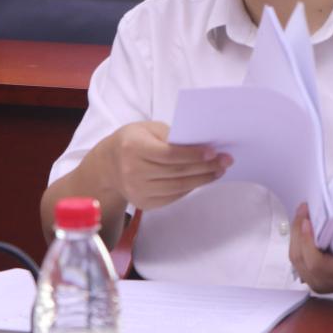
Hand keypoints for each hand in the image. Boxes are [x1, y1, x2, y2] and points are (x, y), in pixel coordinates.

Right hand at [109, 121, 230, 210]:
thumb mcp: (147, 129)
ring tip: (219, 171)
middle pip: (177, 172)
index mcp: (133, 148)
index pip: (169, 155)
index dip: (193, 154)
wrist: (107, 166)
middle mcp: (133, 172)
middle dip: (205, 167)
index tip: (213, 151)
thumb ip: (171, 135)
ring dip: (203, 179)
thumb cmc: (132, 141)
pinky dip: (190, 188)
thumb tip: (201, 144)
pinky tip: (202, 179)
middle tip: (226, 161)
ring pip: (178, 187)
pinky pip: (173, 196)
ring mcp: (137, 191)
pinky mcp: (144, 204)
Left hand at [288, 204, 332, 293]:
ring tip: (304, 216)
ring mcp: (319, 282)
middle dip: (298, 232)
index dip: (306, 239)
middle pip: (300, 258)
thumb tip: (313, 212)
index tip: (306, 219)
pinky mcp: (317, 277)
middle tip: (303, 210)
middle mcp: (326, 284)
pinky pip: (301, 260)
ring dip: (298, 236)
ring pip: (297, 258)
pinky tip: (306, 229)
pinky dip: (301, 243)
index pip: (314, 261)